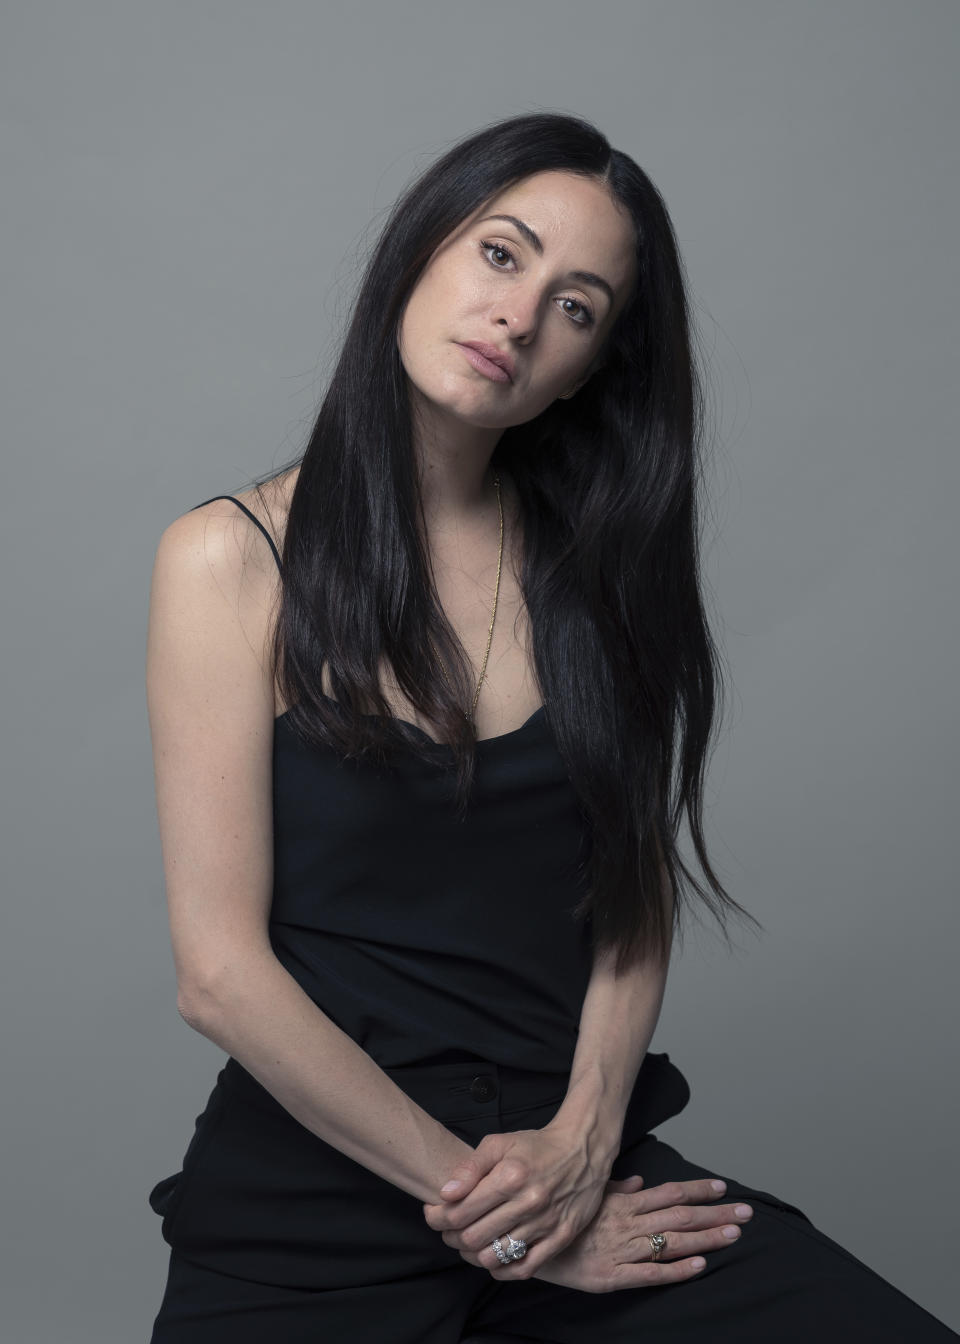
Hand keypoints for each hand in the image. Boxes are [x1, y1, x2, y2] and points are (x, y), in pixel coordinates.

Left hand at [421, 1120, 613, 1280]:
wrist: (582, 1149)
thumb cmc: (536, 1146)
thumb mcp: (499, 1143)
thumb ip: (470, 1167)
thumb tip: (446, 1194)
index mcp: (510, 1176)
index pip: (460, 1212)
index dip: (438, 1218)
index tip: (433, 1214)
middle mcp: (528, 1202)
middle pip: (473, 1237)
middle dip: (451, 1237)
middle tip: (449, 1229)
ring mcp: (546, 1223)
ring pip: (495, 1257)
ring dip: (473, 1254)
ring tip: (469, 1242)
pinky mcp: (561, 1237)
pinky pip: (525, 1269)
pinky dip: (502, 1270)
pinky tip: (493, 1259)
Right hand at [443, 1173, 754, 1290]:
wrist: (524, 1240)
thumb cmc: (556, 1215)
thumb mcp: (586, 1197)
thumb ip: (616, 1190)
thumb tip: (641, 1181)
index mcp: (623, 1203)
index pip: (668, 1194)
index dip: (697, 1192)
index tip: (724, 1188)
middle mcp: (628, 1223)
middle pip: (680, 1217)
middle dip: (715, 1216)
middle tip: (747, 1213)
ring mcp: (622, 1249)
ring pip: (672, 1243)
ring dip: (705, 1239)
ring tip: (735, 1235)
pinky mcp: (612, 1277)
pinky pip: (649, 1274)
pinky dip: (675, 1270)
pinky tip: (699, 1267)